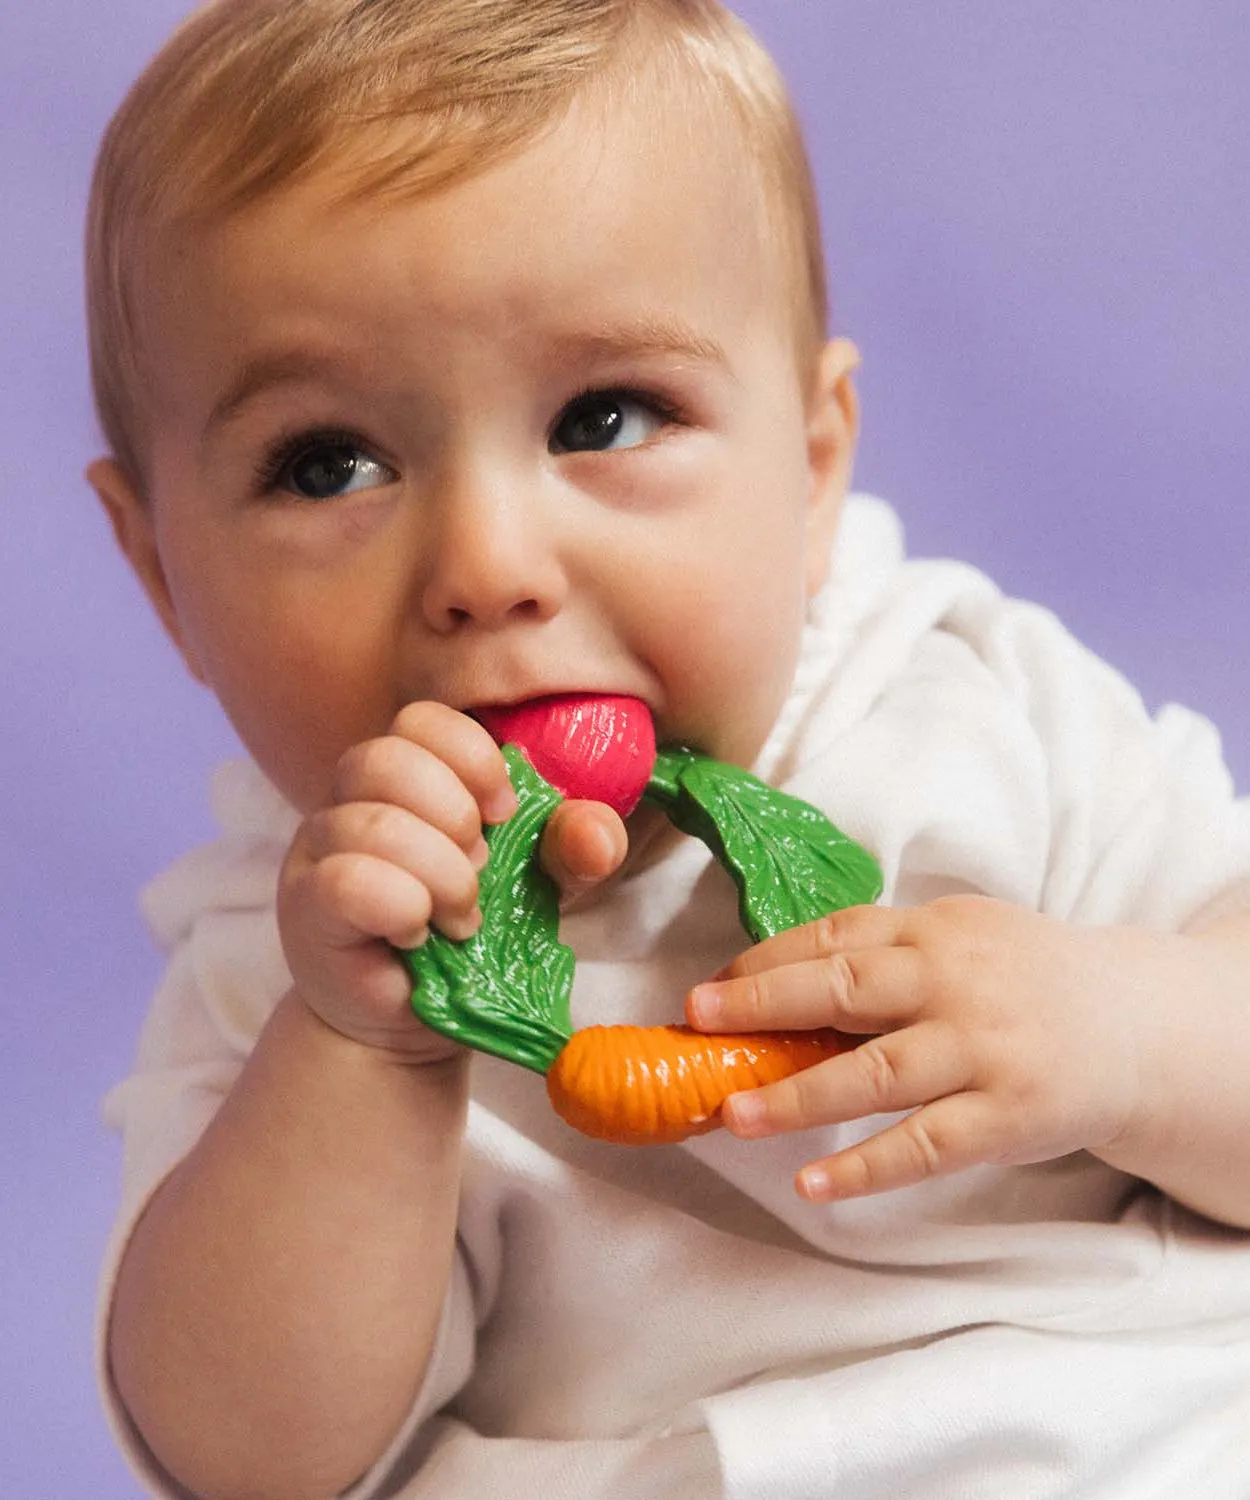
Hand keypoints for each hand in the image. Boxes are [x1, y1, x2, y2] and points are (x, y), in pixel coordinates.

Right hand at [278, 702, 625, 1056]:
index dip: (473, 759)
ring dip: (440, 874)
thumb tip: (595, 835)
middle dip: (456, 817)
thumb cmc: (469, 937)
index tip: (505, 815)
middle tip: (480, 873)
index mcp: (406, 773)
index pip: (422, 720)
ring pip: (370, 822)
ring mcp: (319, 849)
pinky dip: (400, 905)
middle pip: (387, 757)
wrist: (413, 1022)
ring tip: (461, 919)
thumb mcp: (539, 885)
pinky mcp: (305, 906)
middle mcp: (350, 798)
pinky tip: (417, 933)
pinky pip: (346, 880)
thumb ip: (572, 848)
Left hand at [686, 896, 1175, 1200]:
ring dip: (796, 1095)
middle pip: (843, 989)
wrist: (1132, 1024)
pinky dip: (865, 1167)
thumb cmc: (1022, 980)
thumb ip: (885, 954)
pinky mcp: (1005, 1115)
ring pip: (875, 1073)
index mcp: (933, 930)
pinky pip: (924, 1146)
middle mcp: (953, 982)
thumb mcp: (960, 939)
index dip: (766, 961)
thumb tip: (774, 980)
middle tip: (697, 1021)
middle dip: (761, 1003)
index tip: (711, 986)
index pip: (835, 936)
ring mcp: (981, 1049)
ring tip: (732, 1113)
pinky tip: (813, 1184)